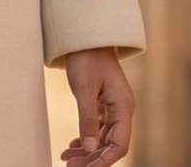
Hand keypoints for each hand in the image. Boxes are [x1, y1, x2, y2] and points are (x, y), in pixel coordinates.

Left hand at [60, 47, 133, 166]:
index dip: (104, 161)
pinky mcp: (104, 104)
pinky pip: (98, 129)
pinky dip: (86, 139)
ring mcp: (114, 108)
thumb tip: (89, 148)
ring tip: (66, 159)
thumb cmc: (87, 59)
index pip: (120, 145)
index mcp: (123, 108)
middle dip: (92, 159)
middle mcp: (122, 110)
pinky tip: (72, 147)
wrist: (86, 37)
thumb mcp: (84, 89)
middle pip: (111, 145)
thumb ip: (87, 119)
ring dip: (87, 151)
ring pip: (103, 138)